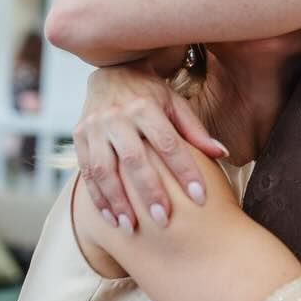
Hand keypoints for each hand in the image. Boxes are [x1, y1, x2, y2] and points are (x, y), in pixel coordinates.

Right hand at [72, 61, 226, 229]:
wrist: (110, 72)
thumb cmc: (149, 93)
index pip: (168, 143)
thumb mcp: (175, 103)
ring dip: (118, 202)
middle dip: (148, 192)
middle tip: (164, 221)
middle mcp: (116, 116)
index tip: (200, 197)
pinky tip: (112, 220)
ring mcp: (94, 127)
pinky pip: (86, 173)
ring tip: (131, 228)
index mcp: (145, 106)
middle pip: (134, 159)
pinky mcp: (78, 138)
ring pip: (104, 170)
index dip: (185, 171)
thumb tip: (222, 153)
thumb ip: (195, 130)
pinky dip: (98, 199)